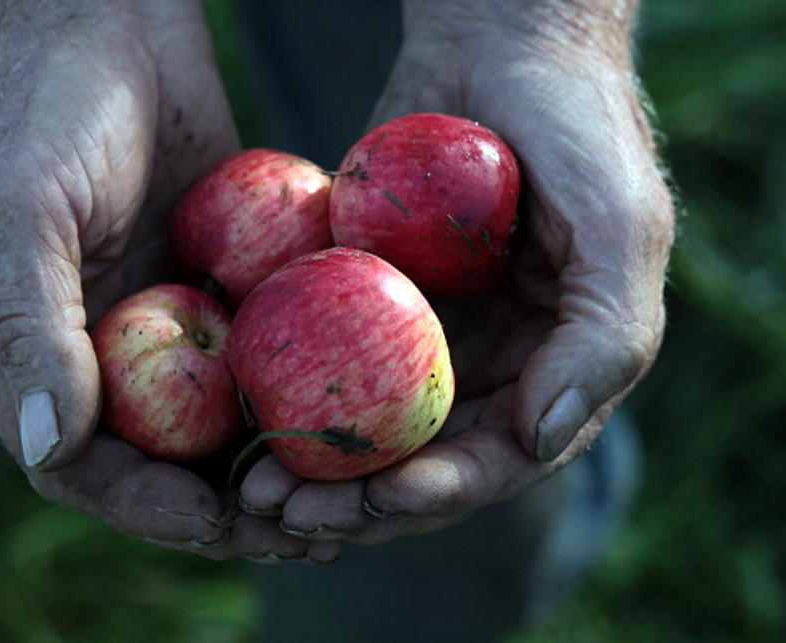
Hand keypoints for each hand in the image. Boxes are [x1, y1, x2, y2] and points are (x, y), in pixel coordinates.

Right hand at [0, 0, 339, 563]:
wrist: (114, 22)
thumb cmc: (49, 106)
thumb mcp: (19, 206)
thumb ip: (30, 326)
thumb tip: (51, 447)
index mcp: (26, 349)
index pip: (77, 462)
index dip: (141, 503)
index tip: (211, 518)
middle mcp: (90, 351)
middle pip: (153, 459)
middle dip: (215, 504)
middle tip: (293, 526)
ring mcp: (153, 322)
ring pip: (209, 422)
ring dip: (262, 463)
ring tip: (329, 493)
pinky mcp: (207, 288)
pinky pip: (249, 358)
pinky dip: (288, 394)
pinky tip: (342, 413)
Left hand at [237, 0, 674, 544]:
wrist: (499, 40)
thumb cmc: (573, 124)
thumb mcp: (619, 223)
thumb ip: (606, 336)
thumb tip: (544, 440)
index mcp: (558, 367)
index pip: (501, 458)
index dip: (441, 493)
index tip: (374, 501)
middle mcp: (492, 364)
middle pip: (422, 460)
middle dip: (358, 499)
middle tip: (284, 511)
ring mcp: (427, 334)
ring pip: (367, 425)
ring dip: (314, 464)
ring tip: (254, 485)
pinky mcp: (374, 298)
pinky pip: (330, 358)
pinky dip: (294, 395)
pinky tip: (245, 414)